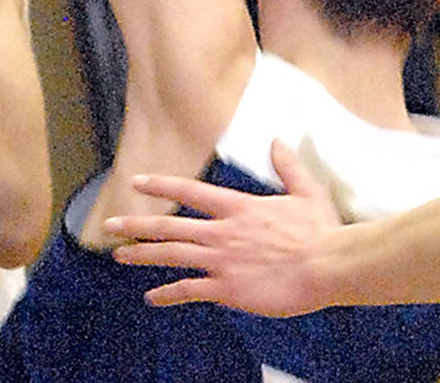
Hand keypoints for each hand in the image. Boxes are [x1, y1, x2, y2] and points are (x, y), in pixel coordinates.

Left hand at [103, 139, 341, 316]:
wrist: (330, 266)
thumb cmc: (322, 231)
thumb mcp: (305, 191)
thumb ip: (286, 167)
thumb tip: (278, 140)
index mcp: (237, 207)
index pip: (189, 191)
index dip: (160, 185)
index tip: (137, 182)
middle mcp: (222, 232)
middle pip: (168, 225)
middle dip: (135, 225)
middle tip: (109, 225)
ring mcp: (222, 260)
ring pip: (171, 255)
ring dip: (141, 255)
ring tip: (119, 255)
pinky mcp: (228, 288)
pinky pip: (189, 290)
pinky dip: (168, 294)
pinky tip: (152, 298)